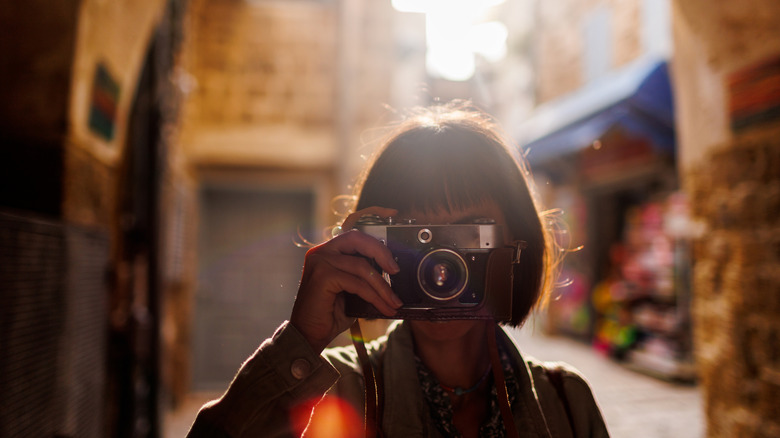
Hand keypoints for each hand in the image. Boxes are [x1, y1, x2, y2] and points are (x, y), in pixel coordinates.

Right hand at [290, 207, 402, 353]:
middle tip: (396, 271)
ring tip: (394, 302)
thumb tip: (392, 272)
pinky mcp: (322, 276)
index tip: (393, 213)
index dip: (373, 215)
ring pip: (362, 266)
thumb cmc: (330, 313)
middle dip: (382, 253)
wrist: (309, 335)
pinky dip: (375, 296)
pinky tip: (383, 308)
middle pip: (358, 238)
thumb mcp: (352, 289)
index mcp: (329, 251)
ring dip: (383, 287)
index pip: (352, 228)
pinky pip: (357, 283)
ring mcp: (320, 262)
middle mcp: (322, 251)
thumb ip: (364, 276)